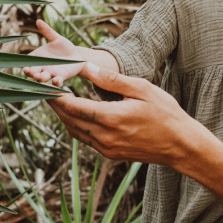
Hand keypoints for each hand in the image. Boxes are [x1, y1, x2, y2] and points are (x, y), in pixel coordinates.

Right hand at [22, 19, 84, 85]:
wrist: (77, 55)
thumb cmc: (64, 47)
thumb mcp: (56, 38)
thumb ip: (47, 31)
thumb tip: (38, 21)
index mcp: (38, 58)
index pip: (28, 62)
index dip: (24, 64)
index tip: (23, 65)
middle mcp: (42, 67)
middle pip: (33, 72)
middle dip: (31, 73)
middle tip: (29, 72)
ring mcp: (51, 73)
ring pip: (43, 78)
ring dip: (40, 78)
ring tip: (39, 77)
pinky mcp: (61, 77)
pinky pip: (56, 82)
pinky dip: (55, 82)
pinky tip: (56, 80)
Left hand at [47, 63, 209, 167]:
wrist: (180, 145)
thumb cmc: (165, 113)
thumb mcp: (141, 88)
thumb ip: (111, 79)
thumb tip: (86, 67)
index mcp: (110, 118)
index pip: (72, 106)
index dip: (54, 95)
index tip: (42, 84)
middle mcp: (104, 137)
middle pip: (68, 120)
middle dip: (55, 104)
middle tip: (43, 89)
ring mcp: (106, 148)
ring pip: (74, 131)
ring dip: (64, 116)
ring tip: (57, 99)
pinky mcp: (110, 154)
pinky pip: (85, 139)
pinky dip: (76, 125)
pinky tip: (77, 113)